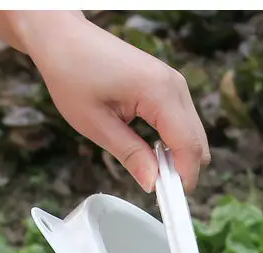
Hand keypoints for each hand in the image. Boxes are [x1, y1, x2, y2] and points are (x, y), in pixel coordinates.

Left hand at [0, 11, 209, 192]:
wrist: (63, 37)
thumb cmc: (72, 72)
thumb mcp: (96, 124)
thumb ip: (129, 154)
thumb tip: (152, 183)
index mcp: (158, 92)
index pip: (188, 147)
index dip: (183, 180)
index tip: (170, 205)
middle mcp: (174, 85)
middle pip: (199, 144)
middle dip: (183, 172)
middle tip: (156, 190)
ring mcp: (174, 84)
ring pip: (194, 136)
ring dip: (178, 159)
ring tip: (149, 169)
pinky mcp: (168, 87)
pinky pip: (184, 125)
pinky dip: (173, 144)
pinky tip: (151, 152)